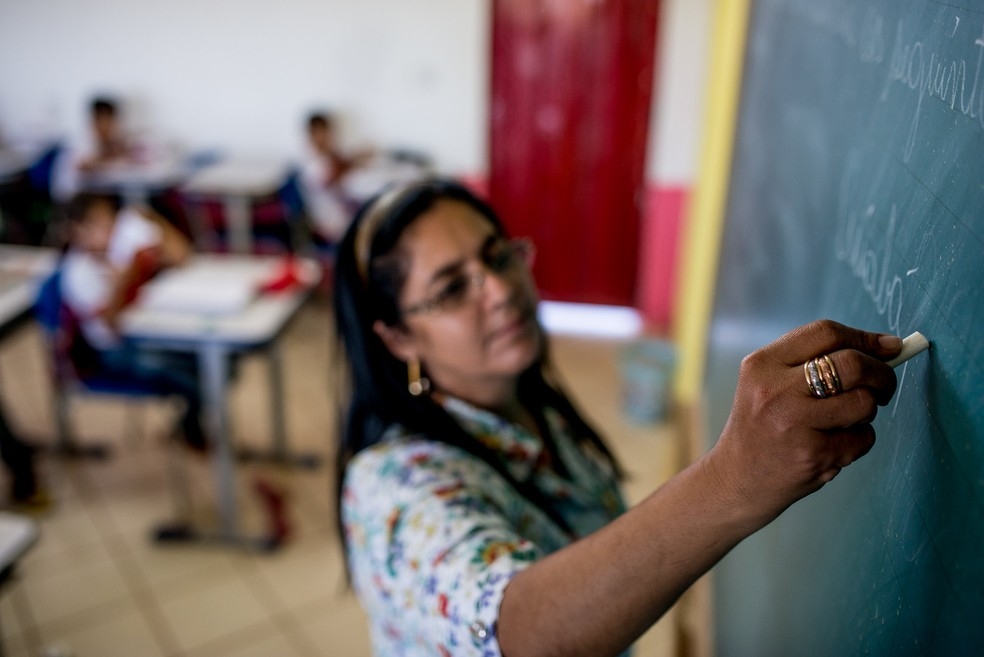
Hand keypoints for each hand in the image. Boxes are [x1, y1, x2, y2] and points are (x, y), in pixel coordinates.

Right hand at [709, 319, 902, 521]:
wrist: (736, 479)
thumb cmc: (761, 425)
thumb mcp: (768, 382)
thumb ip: (813, 361)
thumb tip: (885, 347)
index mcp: (762, 365)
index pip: (825, 333)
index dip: (864, 337)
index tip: (887, 346)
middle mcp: (776, 391)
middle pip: (851, 364)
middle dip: (881, 373)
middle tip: (883, 385)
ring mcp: (794, 424)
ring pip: (863, 403)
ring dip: (867, 411)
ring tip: (846, 420)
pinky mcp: (813, 455)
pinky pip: (863, 438)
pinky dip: (859, 440)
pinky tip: (835, 444)